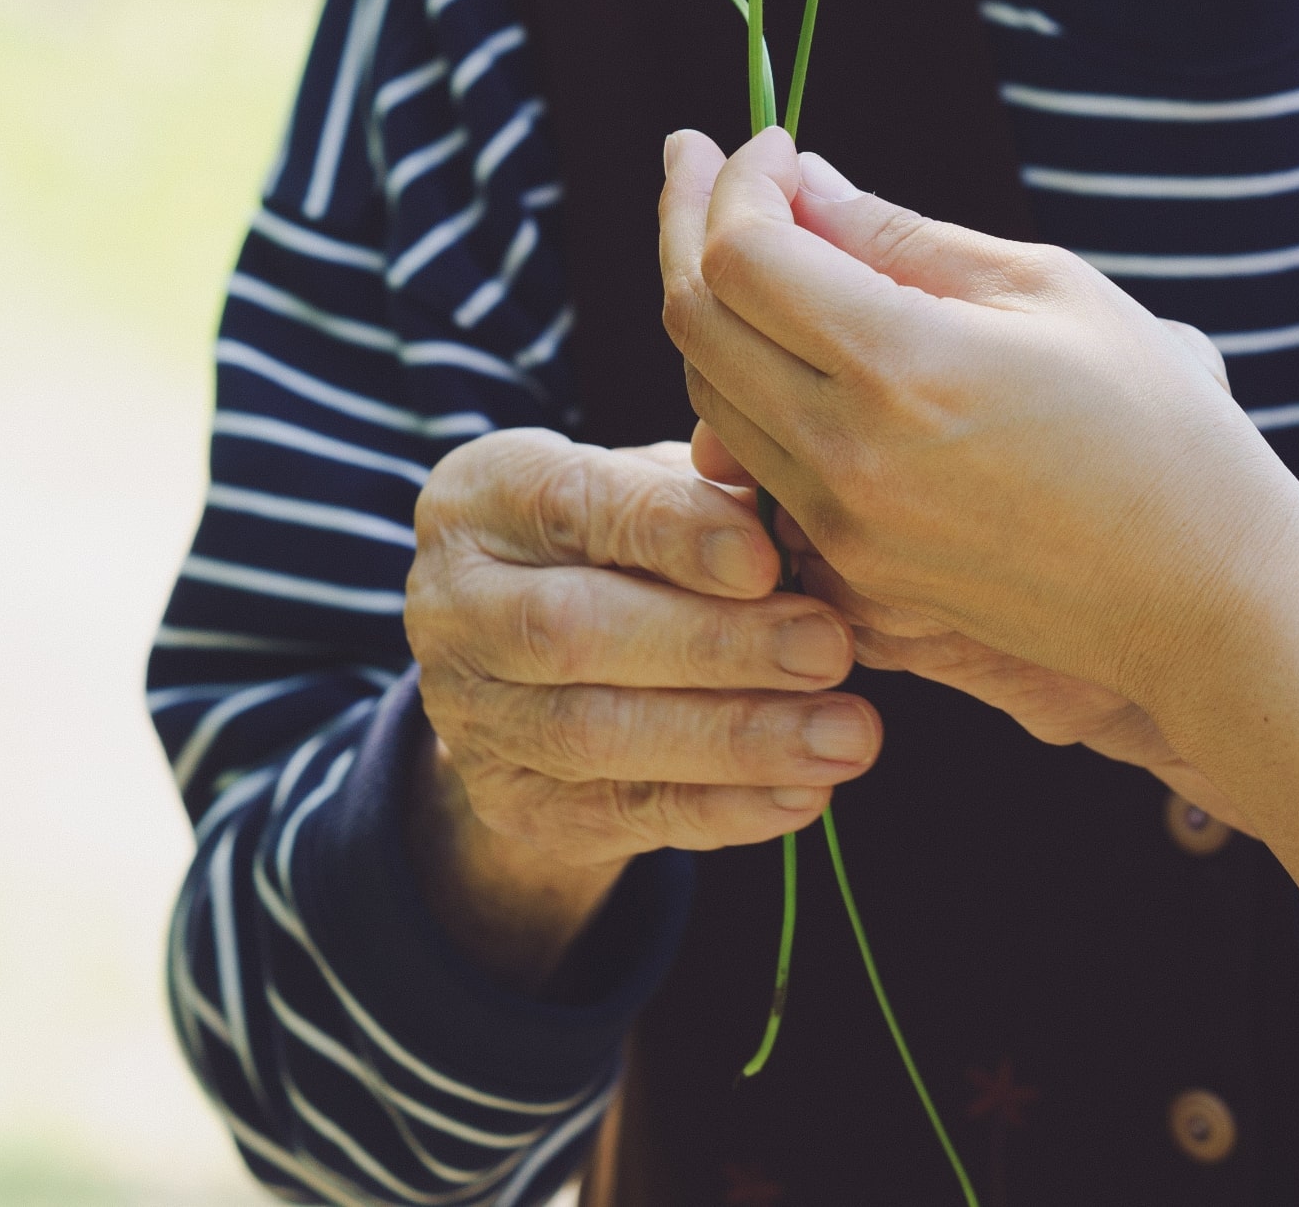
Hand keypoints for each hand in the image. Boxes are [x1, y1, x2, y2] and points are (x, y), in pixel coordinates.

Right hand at [403, 429, 880, 988]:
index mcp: (485, 495)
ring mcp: (472, 713)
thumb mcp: (655, 486)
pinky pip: (621, 814)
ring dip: (734, 739)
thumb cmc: (624, 537)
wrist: (534, 655)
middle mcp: (454, 604)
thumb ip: (712, 488)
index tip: (765, 559)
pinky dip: (723, 807)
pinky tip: (804, 793)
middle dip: (712, 645)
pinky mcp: (513, 803)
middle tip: (828, 649)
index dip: (671, 533)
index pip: (574, 505)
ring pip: (596, 734)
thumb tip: (788, 515)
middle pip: (573, 631)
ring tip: (845, 733)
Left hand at [660, 127, 1298, 737]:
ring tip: (754, 247)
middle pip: (695, 322)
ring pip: (710, 396)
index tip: (773, 145)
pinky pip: (756, 467)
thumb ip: (900, 236)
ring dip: (712, 309)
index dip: (735, 182)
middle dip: (688, 225)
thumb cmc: (1158, 428)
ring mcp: (841, 528)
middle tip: (702, 165)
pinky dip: (747, 391)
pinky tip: (783, 346)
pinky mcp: (851, 573)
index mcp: (904, 368)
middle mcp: (847, 457)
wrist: (1203, 597)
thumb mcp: (1047, 293)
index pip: (741, 255)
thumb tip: (803, 184)